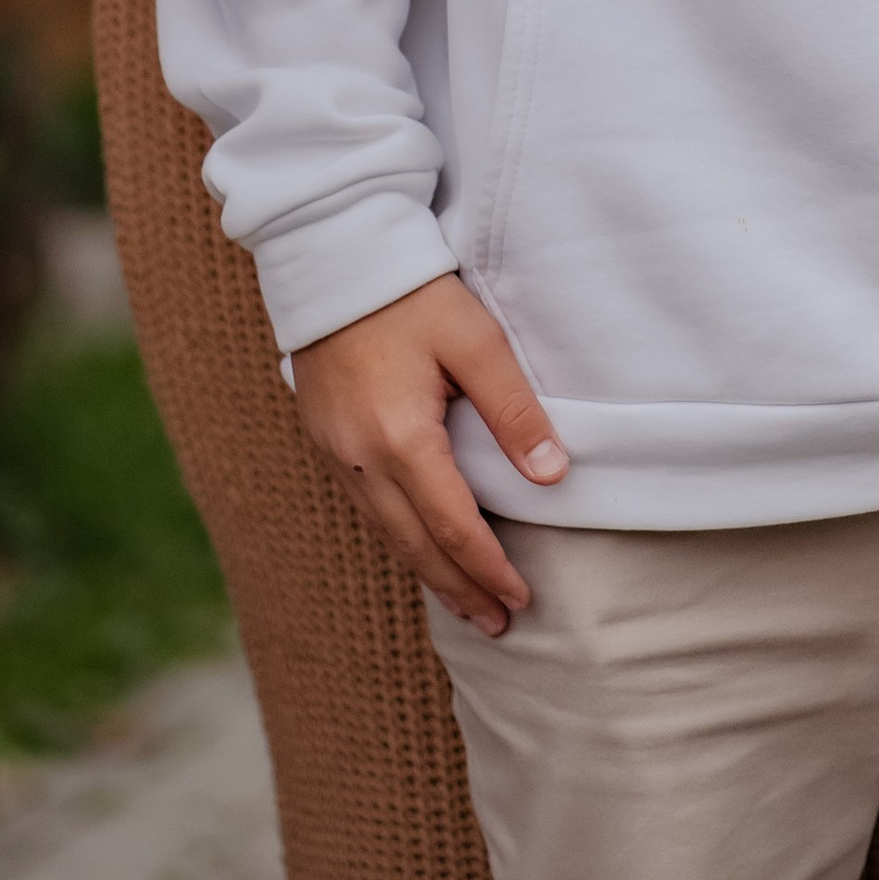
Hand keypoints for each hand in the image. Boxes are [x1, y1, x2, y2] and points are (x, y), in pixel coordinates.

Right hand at [290, 273, 566, 634]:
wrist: (332, 254)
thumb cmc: (411, 292)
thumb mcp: (475, 341)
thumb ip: (514, 411)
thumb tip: (553, 475)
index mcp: (401, 437)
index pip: (453, 525)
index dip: (488, 567)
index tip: (520, 598)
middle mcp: (360, 456)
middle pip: (415, 544)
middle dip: (458, 588)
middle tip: (497, 624)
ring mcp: (335, 450)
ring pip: (386, 531)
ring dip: (427, 570)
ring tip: (465, 602)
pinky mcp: (326, 437)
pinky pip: (367, 506)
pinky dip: (399, 536)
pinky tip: (420, 545)